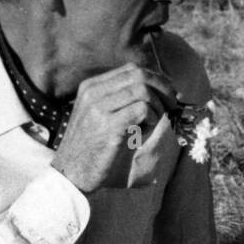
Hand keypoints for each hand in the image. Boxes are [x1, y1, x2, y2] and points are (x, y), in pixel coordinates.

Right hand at [50, 63, 178, 192]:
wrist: (71, 174)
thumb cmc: (91, 149)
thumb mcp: (100, 117)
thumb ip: (121, 102)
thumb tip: (160, 92)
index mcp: (91, 87)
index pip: (131, 70)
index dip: (155, 78)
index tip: (168, 94)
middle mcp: (94, 92)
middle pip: (140, 75)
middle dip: (163, 89)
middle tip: (172, 106)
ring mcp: (99, 107)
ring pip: (143, 91)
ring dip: (157, 107)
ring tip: (152, 124)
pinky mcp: (109, 125)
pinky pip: (143, 110)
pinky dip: (152, 120)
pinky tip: (143, 133)